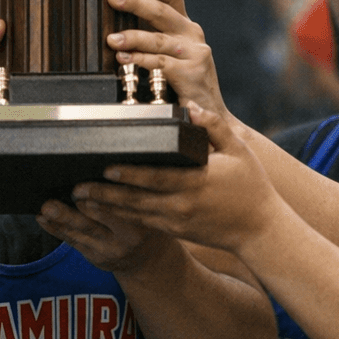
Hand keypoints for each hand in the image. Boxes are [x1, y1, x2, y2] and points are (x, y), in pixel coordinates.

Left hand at [36, 197, 170, 274]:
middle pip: (94, 224)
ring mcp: (106, 251)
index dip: (101, 200)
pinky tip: (42, 220)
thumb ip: (133, 193)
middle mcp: (122, 242)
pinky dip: (55, 230)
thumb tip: (112, 169)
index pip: (117, 212)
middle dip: (73, 213)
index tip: (83, 189)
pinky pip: (72, 241)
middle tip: (57, 201)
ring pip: (79, 233)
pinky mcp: (93, 257)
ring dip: (60, 220)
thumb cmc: (146, 224)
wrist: (148, 260)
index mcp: (138, 227)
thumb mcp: (148, 210)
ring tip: (46, 209)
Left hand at [69, 103, 282, 252]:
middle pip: (136, 200)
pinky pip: (143, 223)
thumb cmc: (250, 185)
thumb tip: (191, 108)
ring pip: (135, 215)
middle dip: (105, 194)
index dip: (130, 175)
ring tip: (81, 200)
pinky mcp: (176, 230)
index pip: (156, 177)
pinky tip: (102, 211)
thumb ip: (213, 127)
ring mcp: (177, 221)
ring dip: (107, 208)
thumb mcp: (238, 150)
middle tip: (77, 187)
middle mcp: (182, 204)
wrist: (260, 229)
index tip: (106, 168)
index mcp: (196, 181)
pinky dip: (121, 218)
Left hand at [107, 0, 225, 116]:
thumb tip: (111, 11)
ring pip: (159, 36)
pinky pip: (162, 63)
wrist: (210, 118)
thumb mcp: (161, 54)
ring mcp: (194, 50)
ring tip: (111, 38)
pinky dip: (141, 61)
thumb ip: (145, 34)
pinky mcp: (192, 71)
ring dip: (134, 36)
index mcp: (183, 22)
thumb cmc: (178, 83)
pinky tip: (123, 60)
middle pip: (164, 6)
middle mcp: (191, 30)